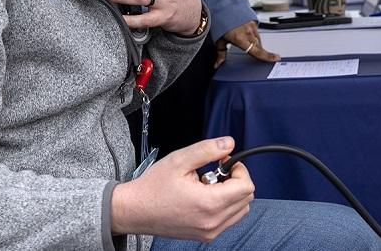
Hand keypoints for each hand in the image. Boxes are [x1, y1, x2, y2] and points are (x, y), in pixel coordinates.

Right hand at [110, 136, 253, 240]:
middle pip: (246, 198)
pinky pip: (229, 220)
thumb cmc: (153, 187)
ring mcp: (210, 232)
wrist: (135, 211)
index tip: (224, 162)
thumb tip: (229, 144)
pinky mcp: (205, 236)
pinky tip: (206, 196)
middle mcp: (212, 222)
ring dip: (232, 194)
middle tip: (216, 171)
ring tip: (209, 185)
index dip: (239, 169)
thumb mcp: (179, 160)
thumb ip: (207, 149)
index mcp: (208, 203)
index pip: (246, 186)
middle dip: (236, 180)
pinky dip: (225, 206)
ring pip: (240, 210)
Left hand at [215, 21, 279, 67]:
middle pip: (259, 46)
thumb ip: (221, 53)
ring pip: (258, 38)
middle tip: (258, 56)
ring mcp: (251, 25)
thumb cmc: (219, 22)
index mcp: (240, 39)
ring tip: (248, 43)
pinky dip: (253, 34)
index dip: (267, 56)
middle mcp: (248, 32)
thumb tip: (218, 63)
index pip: (257, 51)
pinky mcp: (253, 20)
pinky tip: (247, 34)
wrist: (222, 5)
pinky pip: (256, 31)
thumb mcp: (219, 40)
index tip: (276, 58)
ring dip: (255, 43)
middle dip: (258, 51)